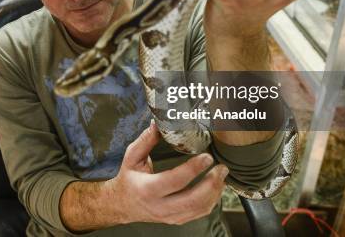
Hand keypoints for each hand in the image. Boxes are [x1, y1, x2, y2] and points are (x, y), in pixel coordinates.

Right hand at [107, 121, 228, 224]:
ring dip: (215, 192)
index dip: (194, 169)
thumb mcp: (131, 157)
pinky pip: (199, 214)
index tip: (207, 157)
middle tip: (221, 168)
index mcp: (148, 189)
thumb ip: (145, 140)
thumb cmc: (128, 179)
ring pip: (199, 209)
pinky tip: (215, 188)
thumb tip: (158, 124)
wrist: (123, 205)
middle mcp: (159, 206)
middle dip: (212, 183)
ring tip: (221, 175)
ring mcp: (169, 216)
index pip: (175, 180)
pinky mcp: (176, 219)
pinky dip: (211, 201)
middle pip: (193, 199)